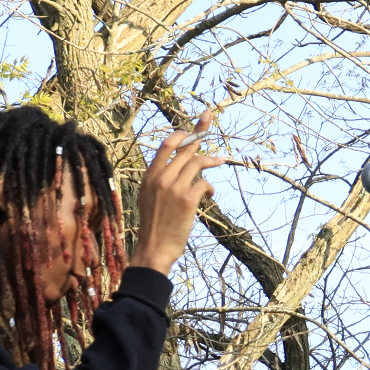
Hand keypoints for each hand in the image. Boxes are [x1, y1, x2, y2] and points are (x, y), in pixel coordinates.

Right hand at [130, 110, 223, 275]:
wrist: (154, 248)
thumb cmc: (154, 225)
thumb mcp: (148, 197)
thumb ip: (159, 181)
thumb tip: (176, 169)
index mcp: (149, 176)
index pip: (166, 145)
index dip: (181, 133)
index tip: (191, 128)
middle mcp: (161, 178)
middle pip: (185, 148)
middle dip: (200, 132)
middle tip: (209, 121)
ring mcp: (174, 188)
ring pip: (197, 162)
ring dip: (211, 160)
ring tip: (221, 160)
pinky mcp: (188, 200)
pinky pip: (204, 183)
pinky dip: (209, 187)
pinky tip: (209, 194)